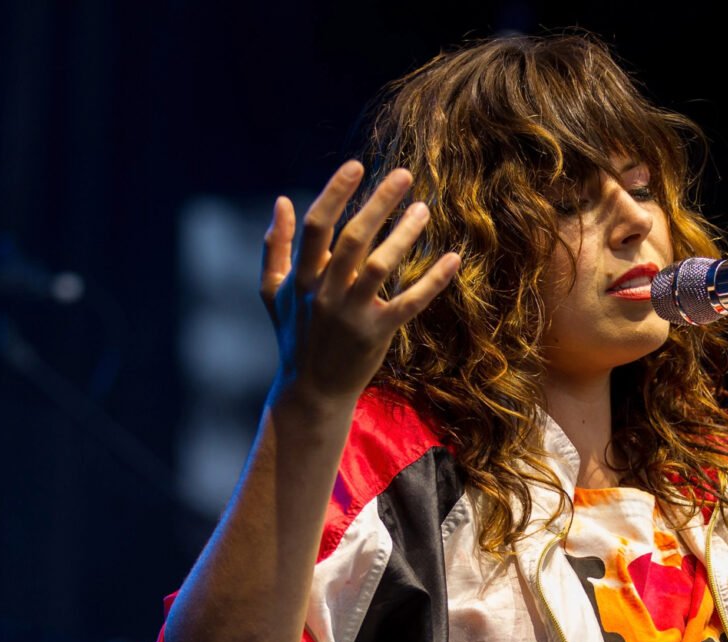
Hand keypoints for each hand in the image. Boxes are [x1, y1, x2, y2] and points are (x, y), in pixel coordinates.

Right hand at [260, 160, 460, 408]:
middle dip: (378, 203)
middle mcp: (325, 293)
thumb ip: (274, 246)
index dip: (335, 193)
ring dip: (404, 235)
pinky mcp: (377, 334)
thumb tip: (283, 201)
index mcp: (302, 278)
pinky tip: (453, 258)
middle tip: (403, 175)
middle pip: (352, 238)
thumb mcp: (275, 292)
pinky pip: (409, 302)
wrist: (312, 390)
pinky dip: (432, 280)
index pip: (317, 226)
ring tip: (423, 209)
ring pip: (380, 266)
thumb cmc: (294, 336)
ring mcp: (351, 315)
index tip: (356, 166)